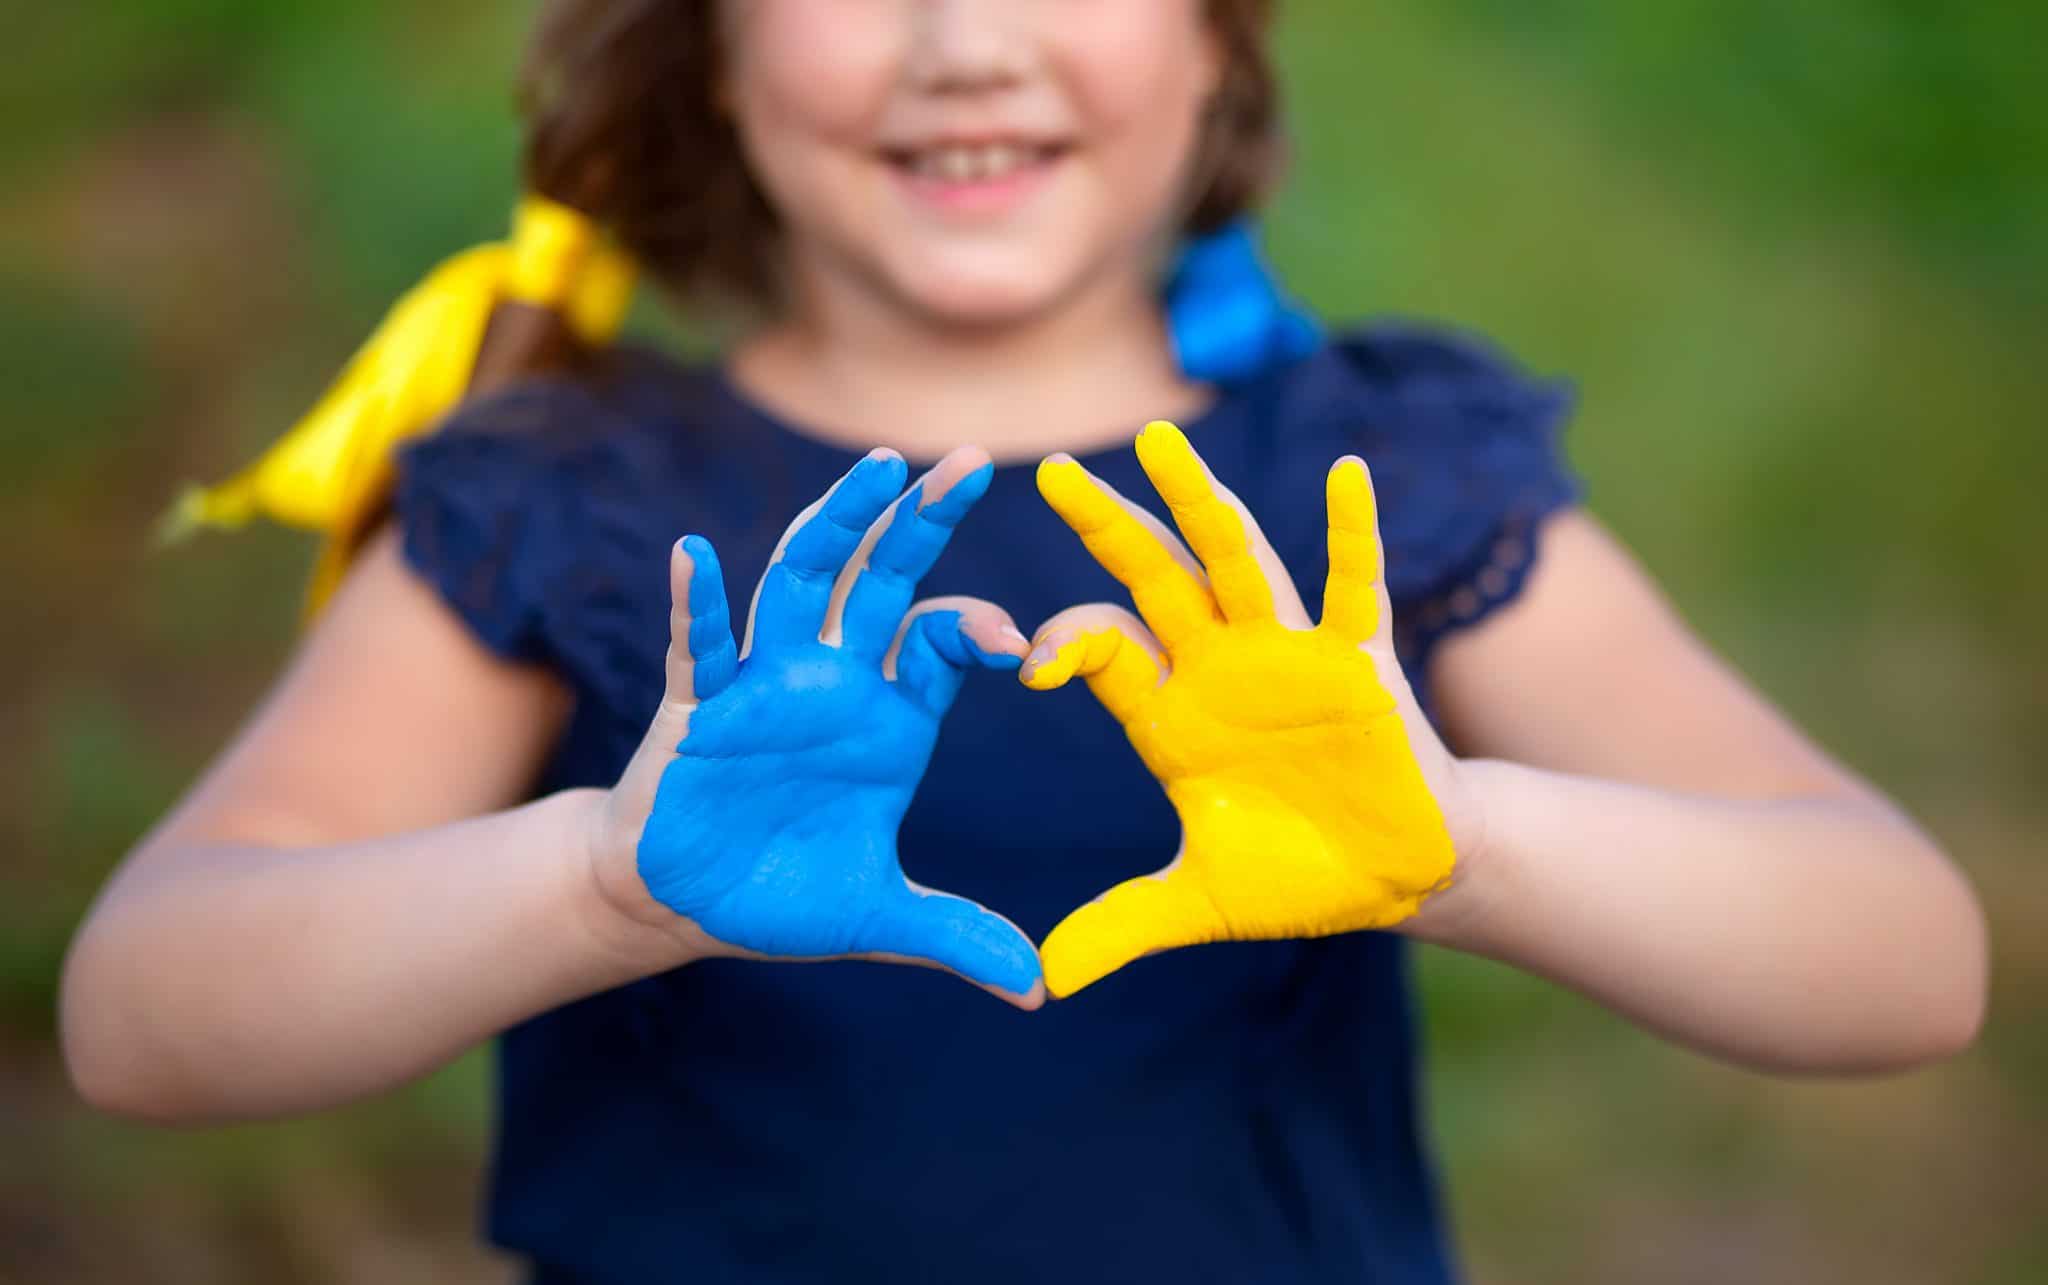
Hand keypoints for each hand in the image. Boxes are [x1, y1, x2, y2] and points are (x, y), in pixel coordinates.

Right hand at [594, 447, 1044, 1007]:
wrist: (681, 905)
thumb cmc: (780, 892)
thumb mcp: (879, 916)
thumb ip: (955, 937)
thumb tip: (1038, 989)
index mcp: (888, 718)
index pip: (942, 640)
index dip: (980, 628)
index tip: (1017, 645)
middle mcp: (833, 681)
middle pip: (882, 580)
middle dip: (924, 521)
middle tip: (974, 461)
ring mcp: (765, 684)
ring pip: (802, 583)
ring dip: (837, 526)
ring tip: (877, 469)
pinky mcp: (699, 709)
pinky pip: (700, 648)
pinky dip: (697, 604)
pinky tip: (694, 555)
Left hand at [1021, 422, 1472, 997]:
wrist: (1399, 878)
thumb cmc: (1300, 876)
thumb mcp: (1199, 902)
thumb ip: (1122, 925)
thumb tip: (1042, 982)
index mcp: (1170, 714)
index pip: (1101, 651)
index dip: (1064, 644)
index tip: (1030, 663)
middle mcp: (1219, 669)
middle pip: (1152, 580)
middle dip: (1104, 529)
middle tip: (1049, 472)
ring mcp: (1288, 656)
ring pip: (1237, 564)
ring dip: (1202, 505)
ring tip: (1164, 443)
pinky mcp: (1360, 663)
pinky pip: (1355, 588)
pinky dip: (1352, 532)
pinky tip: (1346, 472)